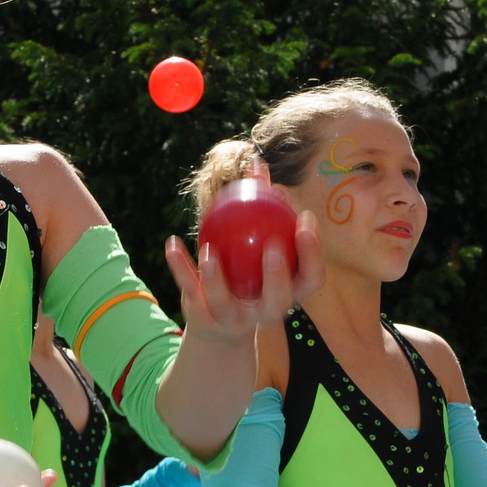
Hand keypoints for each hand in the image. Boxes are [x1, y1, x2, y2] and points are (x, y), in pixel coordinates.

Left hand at [163, 211, 324, 341]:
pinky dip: (180, 267)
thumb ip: (261, 206)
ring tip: (210, 251)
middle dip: (278, 275)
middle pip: (279, 299)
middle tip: (272, 244)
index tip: (305, 219)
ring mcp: (235, 320)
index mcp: (289, 293)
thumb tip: (257, 165)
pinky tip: (172, 243)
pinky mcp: (205, 319)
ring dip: (216, 278)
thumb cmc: (247, 270)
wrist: (219, 321)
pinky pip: (190, 291)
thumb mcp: (257, 243)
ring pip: (226, 304)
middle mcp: (267, 312)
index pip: (311, 277)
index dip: (313, 253)